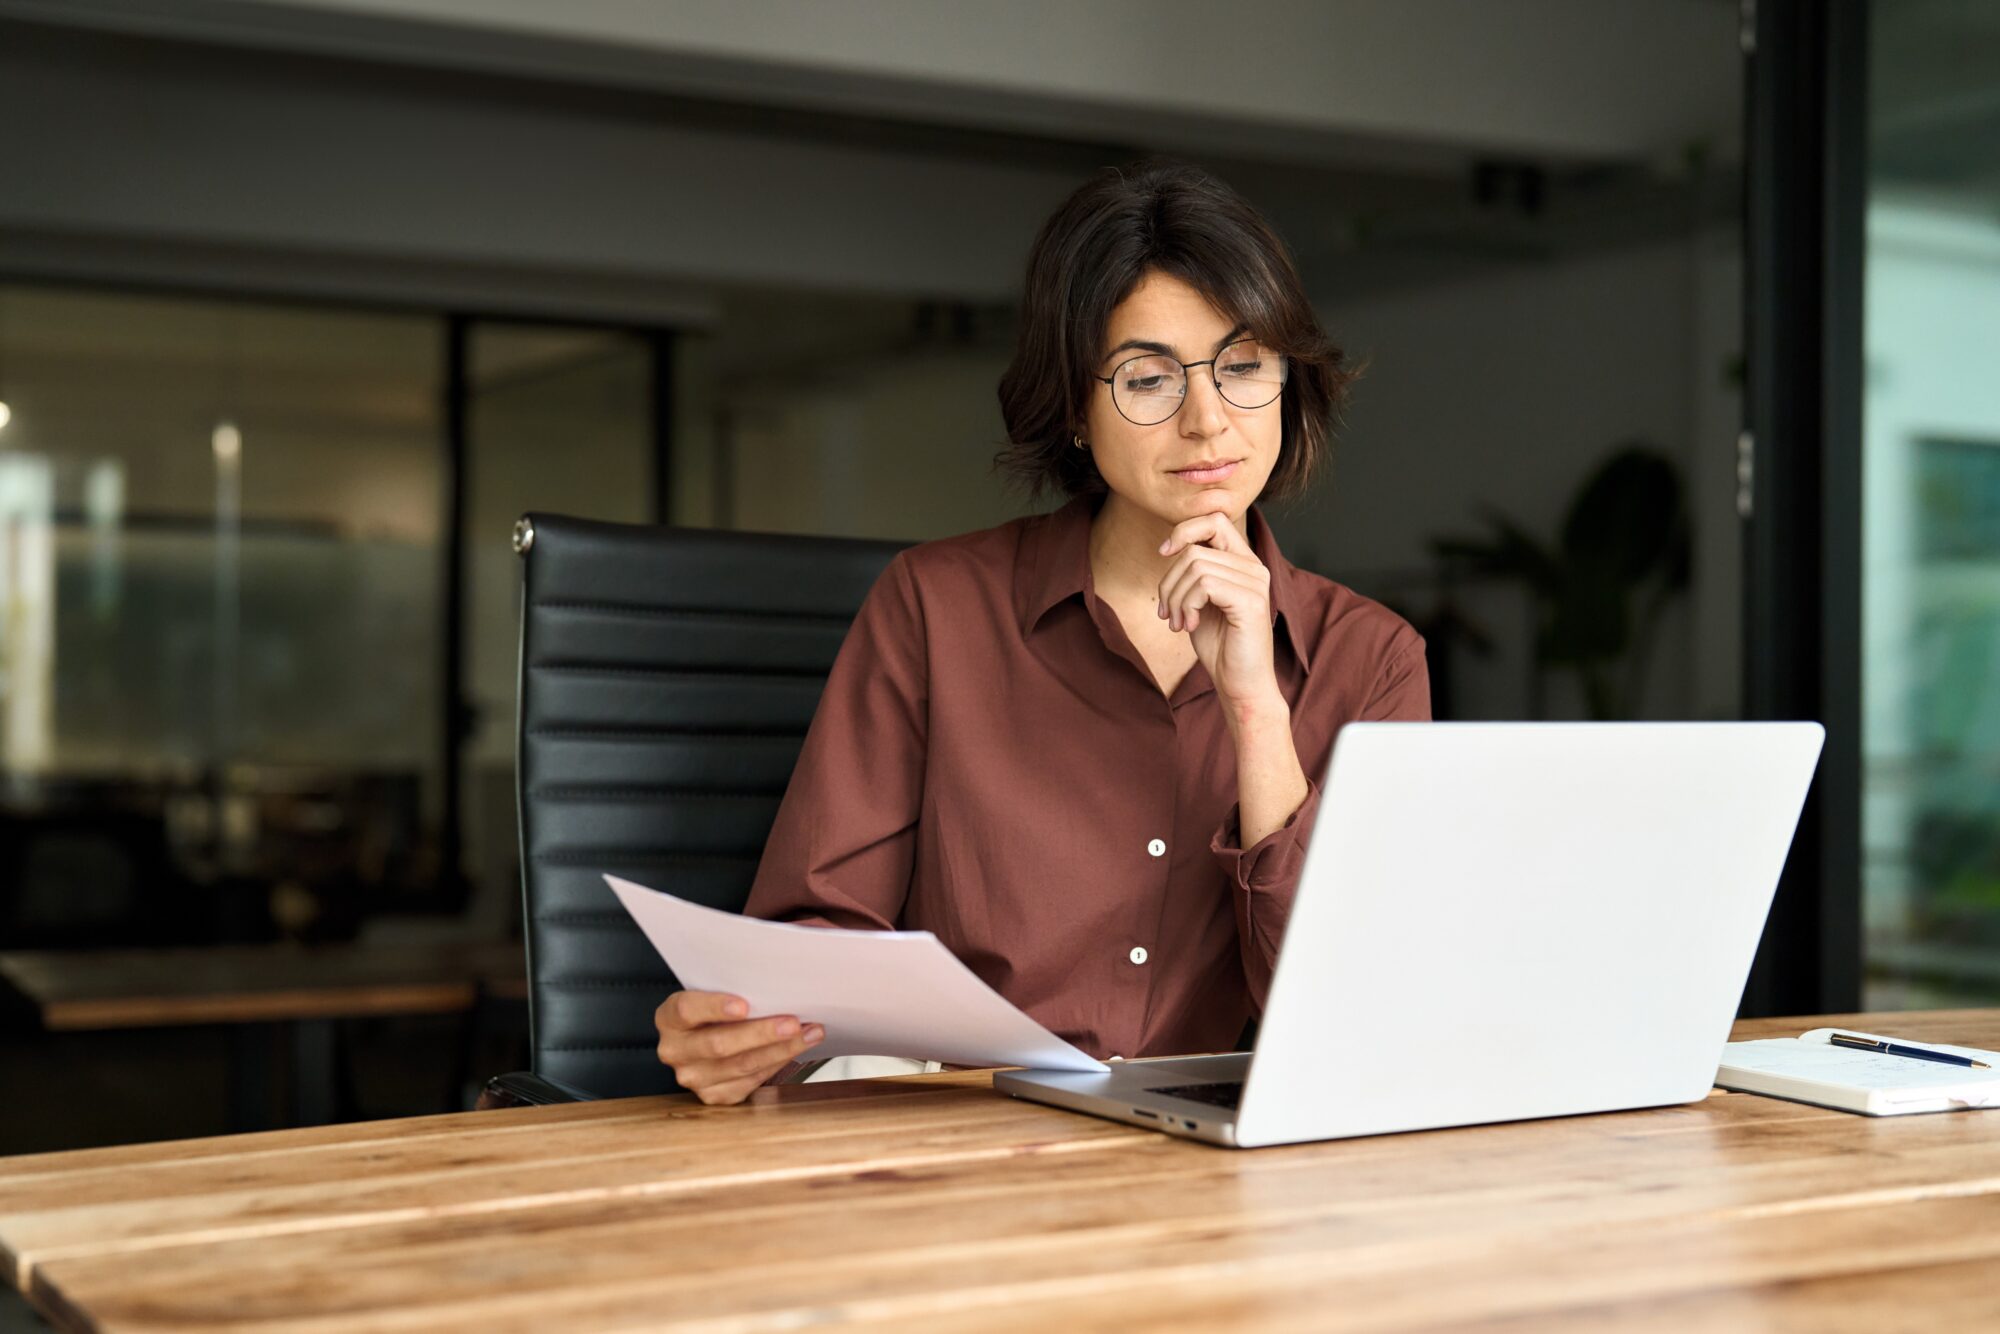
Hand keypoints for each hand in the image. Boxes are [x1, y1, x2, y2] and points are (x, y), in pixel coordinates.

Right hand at [654, 989, 824, 1104]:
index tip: (745, 1004)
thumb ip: (731, 991)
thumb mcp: (711, 993)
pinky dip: (777, 1063)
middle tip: (794, 1022)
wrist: (702, 1038)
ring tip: (809, 1033)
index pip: (687, 1010)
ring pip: (741, 1066)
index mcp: (669, 1018)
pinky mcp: (713, 1096)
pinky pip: (749, 1081)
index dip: (715, 1007)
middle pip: (719, 1044)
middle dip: (762, 1033)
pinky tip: (796, 1050)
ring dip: (781, 1049)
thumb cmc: (713, 1010)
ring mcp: (693, 1077)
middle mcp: (674, 1051)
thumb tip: (776, 987)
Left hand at [1156, 511, 1282, 715]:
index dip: (1184, 530)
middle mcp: (1254, 568)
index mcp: (1244, 563)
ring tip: (1177, 622)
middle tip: (1167, 612)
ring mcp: (1255, 583)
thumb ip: (1193, 573)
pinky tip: (1188, 626)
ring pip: (1195, 566)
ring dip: (1175, 597)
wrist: (1240, 685)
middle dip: (1169, 581)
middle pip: (1194, 548)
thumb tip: (1170, 547)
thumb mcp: (1200, 601)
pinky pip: (1204, 584)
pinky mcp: (1250, 602)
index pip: (1215, 520)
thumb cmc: (1220, 646)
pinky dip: (1187, 605)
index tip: (1164, 553)